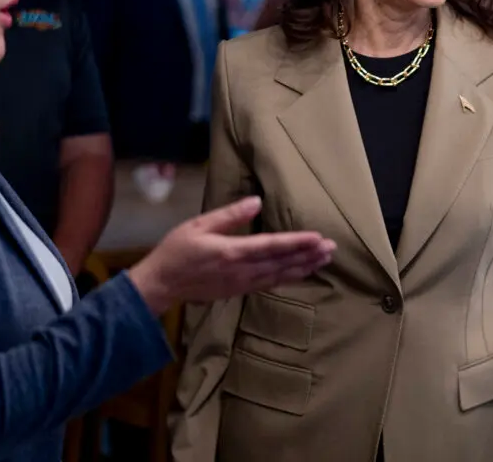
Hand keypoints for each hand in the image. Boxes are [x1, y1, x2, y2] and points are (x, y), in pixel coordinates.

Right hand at [127, 196, 335, 314]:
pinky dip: (289, 278)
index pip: (272, 246)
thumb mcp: (198, 225)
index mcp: (231, 252)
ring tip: (325, 259)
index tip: (317, 237)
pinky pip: (270, 284)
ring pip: (280, 275)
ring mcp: (241, 283)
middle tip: (332, 247)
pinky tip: (302, 273)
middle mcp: (241, 270)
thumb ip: (229, 215)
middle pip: (282, 262)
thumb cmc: (177, 250)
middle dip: (308, 255)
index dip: (297, 242)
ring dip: (304, 267)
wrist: (161, 285)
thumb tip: (257, 202)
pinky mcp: (239, 290)